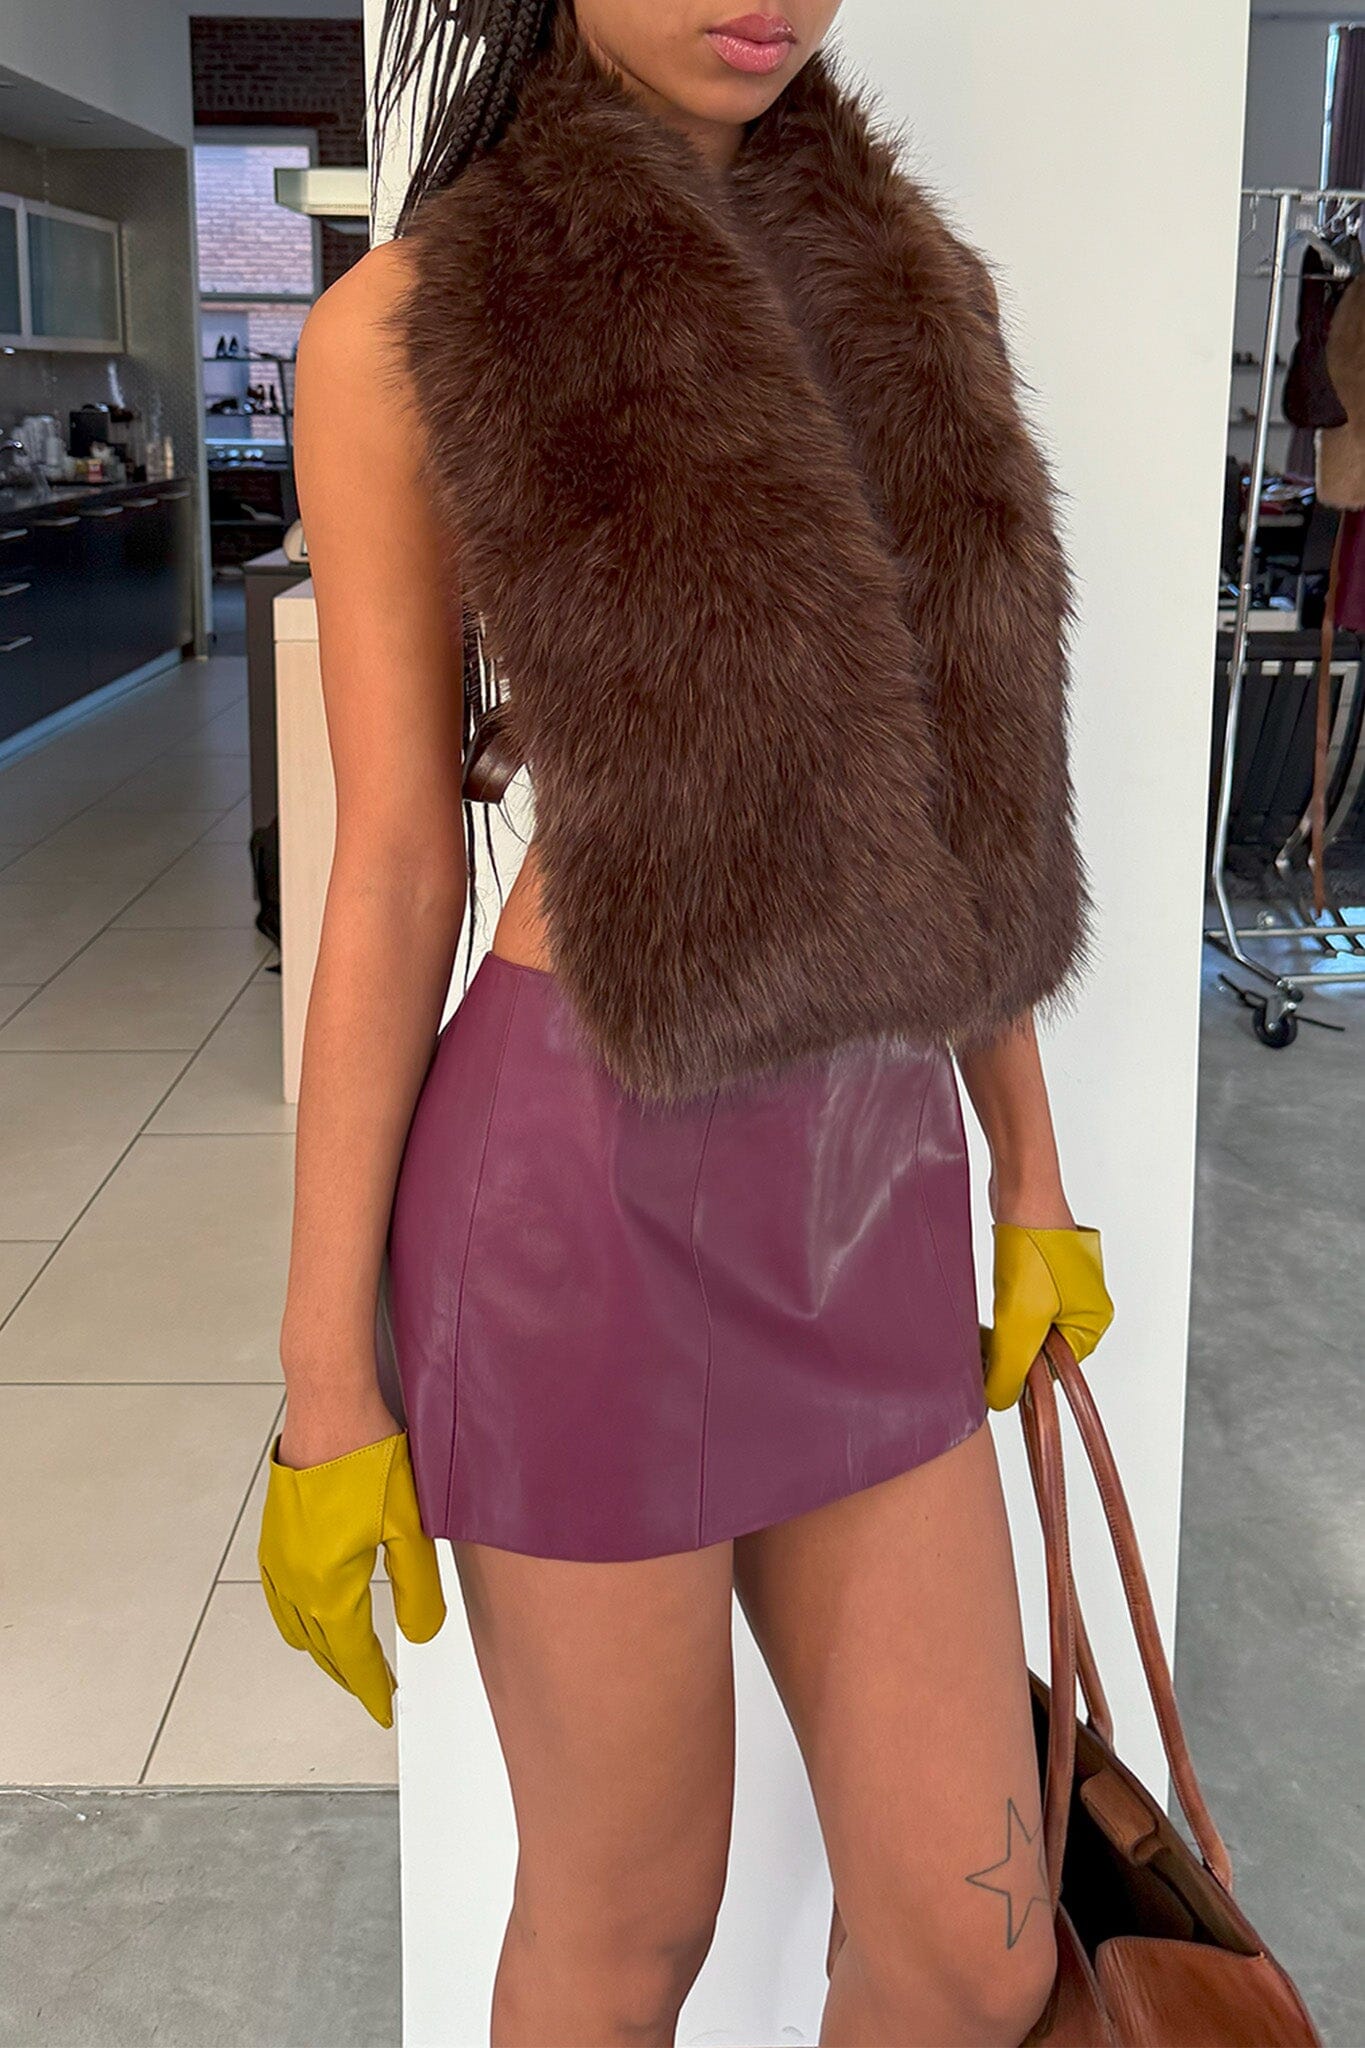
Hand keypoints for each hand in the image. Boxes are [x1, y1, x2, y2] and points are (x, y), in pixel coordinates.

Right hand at [258, 1431, 446, 1724]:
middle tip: (375, 1691)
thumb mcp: (409, 1529)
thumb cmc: (370, 1460)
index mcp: (329, 1587)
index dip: (371, 1686)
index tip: (384, 1710)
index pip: (353, 1656)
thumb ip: (417, 1590)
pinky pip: (280, 1597)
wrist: (329, 1407)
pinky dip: (297, 1620)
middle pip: (321, 1647)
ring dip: (321, 1650)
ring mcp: (278, 1559)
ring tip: (348, 1661)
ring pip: (295, 1626)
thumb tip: (420, 1636)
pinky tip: (311, 1613)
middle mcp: (295, 1581)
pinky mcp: (274, 1536)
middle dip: (348, 1673)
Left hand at [982, 1224, 1113, 1411]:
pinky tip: (997, 1289)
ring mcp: (1065, 1285)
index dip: (1024, 1371)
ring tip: (997, 1305)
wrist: (1022, 1190)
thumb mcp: (1021, 1319)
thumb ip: (1012, 1366)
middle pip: (1042, 1347)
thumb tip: (999, 1401)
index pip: (1056, 1368)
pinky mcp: (1043, 1268)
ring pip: (1029, 1323)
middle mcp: (1085, 1305)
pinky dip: (1006, 1303)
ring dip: (1007, 1324)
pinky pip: (1022, 1301)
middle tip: (991, 1333)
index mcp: (1093, 1322)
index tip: (997, 1364)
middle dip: (1014, 1345)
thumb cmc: (1034, 1246)